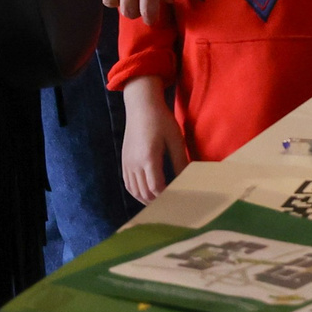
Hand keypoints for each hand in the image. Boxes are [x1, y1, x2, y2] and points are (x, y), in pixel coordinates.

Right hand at [121, 88, 190, 204]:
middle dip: (158, 202)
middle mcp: (135, 163)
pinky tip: (146, 194)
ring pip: (135, 190)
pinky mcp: (124, 160)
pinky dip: (136, 192)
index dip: (167, 197)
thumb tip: (188, 179)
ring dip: (146, 199)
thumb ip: (180, 161)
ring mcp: (127, 162)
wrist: (141, 105)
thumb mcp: (175, 139)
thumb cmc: (161, 120)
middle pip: (145, 193)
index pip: (156, 188)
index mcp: (149, 158)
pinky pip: (128, 183)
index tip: (178, 200)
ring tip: (160, 203)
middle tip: (172, 205)